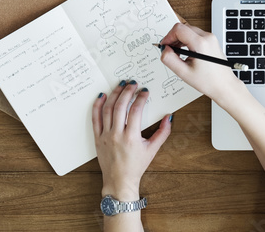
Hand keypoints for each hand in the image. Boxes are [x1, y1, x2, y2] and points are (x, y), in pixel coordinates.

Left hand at [92, 81, 171, 199]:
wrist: (119, 180)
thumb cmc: (136, 166)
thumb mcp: (153, 149)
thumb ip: (163, 132)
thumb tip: (169, 117)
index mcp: (131, 137)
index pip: (135, 111)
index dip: (141, 98)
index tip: (144, 91)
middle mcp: (116, 135)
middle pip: (120, 107)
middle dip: (127, 92)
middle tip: (133, 83)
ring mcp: (105, 136)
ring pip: (108, 110)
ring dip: (114, 95)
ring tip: (120, 85)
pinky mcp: (97, 138)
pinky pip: (95, 118)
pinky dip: (97, 105)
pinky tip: (102, 96)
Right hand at [158, 24, 246, 108]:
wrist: (224, 85)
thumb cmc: (208, 81)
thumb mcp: (184, 73)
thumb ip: (170, 59)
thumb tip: (164, 49)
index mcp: (201, 43)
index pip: (179, 29)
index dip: (168, 36)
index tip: (164, 46)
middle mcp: (207, 37)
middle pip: (184, 28)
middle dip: (173, 38)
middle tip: (169, 51)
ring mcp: (211, 38)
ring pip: (189, 31)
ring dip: (180, 39)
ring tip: (177, 54)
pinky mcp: (212, 41)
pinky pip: (196, 35)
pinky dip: (187, 41)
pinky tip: (185, 53)